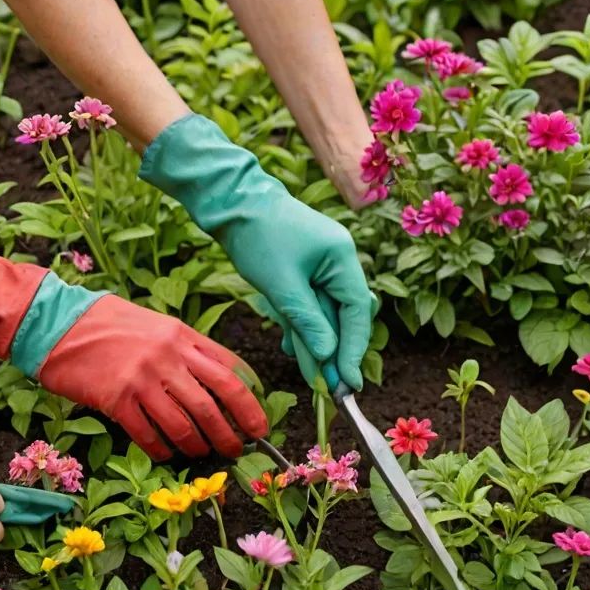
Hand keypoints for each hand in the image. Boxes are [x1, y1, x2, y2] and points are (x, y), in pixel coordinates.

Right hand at [37, 295, 268, 459]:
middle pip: (214, 402)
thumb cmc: (106, 322)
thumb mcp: (155, 324)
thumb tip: (216, 380)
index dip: (249, 401)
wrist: (56, 321)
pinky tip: (166, 455)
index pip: (229, 370)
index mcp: (181, 335)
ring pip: (184, 424)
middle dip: (232, 432)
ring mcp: (142, 379)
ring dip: (199, 446)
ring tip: (203, 454)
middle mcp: (167, 356)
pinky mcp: (116, 400)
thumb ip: (185, 348)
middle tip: (239, 450)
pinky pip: (148, 434)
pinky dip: (161, 450)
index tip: (258, 421)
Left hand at [139, 114, 376, 389]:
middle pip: (344, 315)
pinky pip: (310, 302)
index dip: (354, 350)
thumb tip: (328, 357)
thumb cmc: (257, 237)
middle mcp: (339, 260)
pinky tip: (292, 345)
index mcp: (342, 257)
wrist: (231, 202)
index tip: (349, 382)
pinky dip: (302, 324)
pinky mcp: (304, 267)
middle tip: (330, 387)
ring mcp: (322, 263)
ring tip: (310, 374)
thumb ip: (308, 322)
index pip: (357, 312)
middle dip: (334, 351)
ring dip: (316, 341)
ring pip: (325, 312)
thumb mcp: (282, 286)